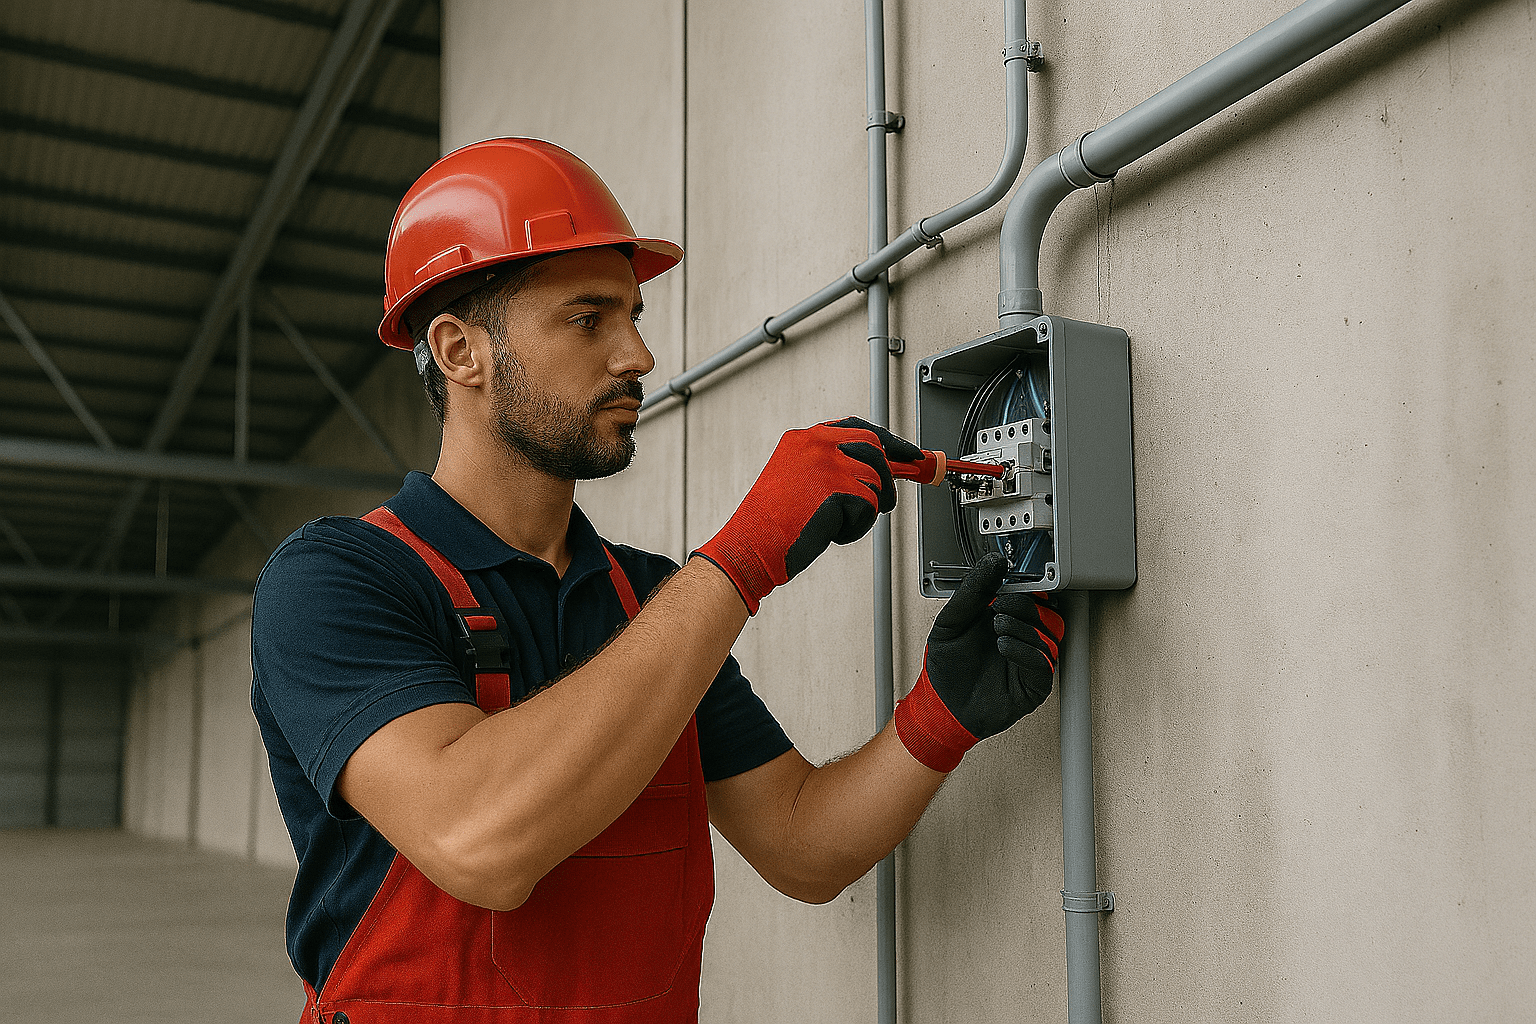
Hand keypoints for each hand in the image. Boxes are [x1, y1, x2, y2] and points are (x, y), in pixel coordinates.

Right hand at [694, 417, 912, 613]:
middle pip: (874, 448)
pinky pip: (869, 507)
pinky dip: (856, 527)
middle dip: (886, 477)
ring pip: (875, 481)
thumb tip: (874, 469)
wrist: (750, 544)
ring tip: (834, 522)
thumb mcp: (797, 479)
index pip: (857, 427)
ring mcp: (828, 463)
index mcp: (804, 439)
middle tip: (885, 499)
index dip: (886, 442)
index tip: (906, 453)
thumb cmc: (771, 521)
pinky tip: (830, 531)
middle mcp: (816, 444)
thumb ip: (830, 466)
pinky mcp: (839, 487)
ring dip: (864, 509)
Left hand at [893, 552, 1064, 771]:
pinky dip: (1025, 650)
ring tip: (998, 626)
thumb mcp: (951, 620)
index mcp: (1004, 619)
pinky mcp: (1034, 685)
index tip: (1011, 576)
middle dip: (1024, 604)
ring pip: (1049, 635)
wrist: (941, 706)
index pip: (1029, 596)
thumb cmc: (946, 667)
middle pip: (1046, 612)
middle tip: (1000, 604)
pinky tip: (1003, 645)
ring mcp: (1029, 660)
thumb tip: (991, 563)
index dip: (1025, 585)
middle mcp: (1020, 638)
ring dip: (1024, 625)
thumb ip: (971, 591)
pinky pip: (1044, 663)